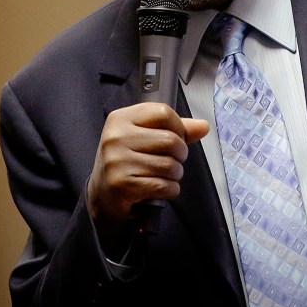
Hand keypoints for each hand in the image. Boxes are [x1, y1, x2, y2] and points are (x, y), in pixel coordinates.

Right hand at [87, 103, 208, 243]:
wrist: (102, 194)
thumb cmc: (127, 161)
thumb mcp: (144, 138)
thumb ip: (174, 129)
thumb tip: (203, 126)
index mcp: (121, 118)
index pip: (163, 112)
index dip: (178, 127)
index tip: (176, 137)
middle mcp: (116, 137)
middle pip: (170, 140)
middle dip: (180, 154)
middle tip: (172, 160)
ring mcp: (117, 161)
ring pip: (169, 165)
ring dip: (175, 174)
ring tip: (165, 175)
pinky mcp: (123, 185)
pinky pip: (164, 185)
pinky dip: (170, 190)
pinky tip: (160, 189)